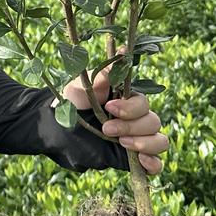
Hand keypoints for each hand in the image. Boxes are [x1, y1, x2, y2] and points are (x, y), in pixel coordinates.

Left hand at [61, 58, 168, 175]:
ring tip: (121, 143)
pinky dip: (154, 162)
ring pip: (160, 140)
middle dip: (131, 125)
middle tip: (106, 129)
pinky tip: (141, 159)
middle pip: (153, 120)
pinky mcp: (132, 158)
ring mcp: (135, 138)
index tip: (109, 107)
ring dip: (143, 142)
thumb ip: (102, 76)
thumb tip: (123, 52)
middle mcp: (134, 118)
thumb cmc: (68, 104)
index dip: (130, 106)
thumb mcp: (80, 88)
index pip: (142, 102)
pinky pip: (156, 163)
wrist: (55, 132)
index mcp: (125, 100)